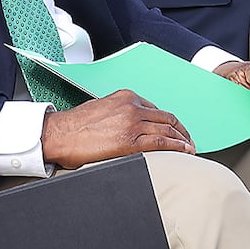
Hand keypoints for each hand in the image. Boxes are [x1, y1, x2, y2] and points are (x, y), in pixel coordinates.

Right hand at [39, 89, 194, 168]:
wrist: (60, 134)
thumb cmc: (75, 125)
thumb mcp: (101, 108)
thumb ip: (120, 113)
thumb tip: (130, 125)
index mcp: (126, 97)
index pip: (156, 109)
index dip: (170, 121)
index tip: (175, 129)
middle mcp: (132, 106)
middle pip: (166, 118)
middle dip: (181, 130)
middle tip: (188, 140)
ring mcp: (132, 123)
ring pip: (167, 130)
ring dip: (183, 140)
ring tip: (189, 148)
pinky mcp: (129, 141)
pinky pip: (161, 143)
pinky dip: (176, 146)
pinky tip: (183, 151)